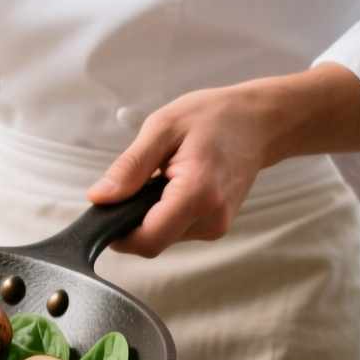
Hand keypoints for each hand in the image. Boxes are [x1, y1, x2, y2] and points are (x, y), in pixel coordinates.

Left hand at [86, 63, 359, 256]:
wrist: (259, 122)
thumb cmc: (215, 117)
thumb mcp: (162, 128)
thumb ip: (129, 168)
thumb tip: (100, 198)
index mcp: (198, 194)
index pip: (147, 240)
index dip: (118, 233)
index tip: (106, 210)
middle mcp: (211, 218)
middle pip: (152, 242)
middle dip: (133, 219)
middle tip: (136, 182)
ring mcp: (217, 226)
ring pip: (163, 238)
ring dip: (150, 215)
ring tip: (161, 177)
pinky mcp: (216, 226)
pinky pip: (177, 230)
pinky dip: (165, 213)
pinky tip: (173, 186)